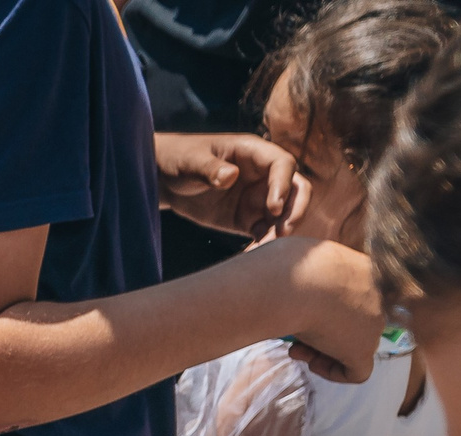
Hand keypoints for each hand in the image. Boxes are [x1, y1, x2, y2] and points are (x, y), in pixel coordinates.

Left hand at [157, 132, 309, 236]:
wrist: (164, 180)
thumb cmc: (179, 159)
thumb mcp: (190, 161)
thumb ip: (209, 168)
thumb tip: (230, 176)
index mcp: (253, 153)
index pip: (283, 164)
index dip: (284, 185)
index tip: (274, 207)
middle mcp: (263, 175)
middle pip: (296, 189)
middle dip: (296, 210)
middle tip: (284, 232)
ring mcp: (258, 198)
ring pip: (284, 215)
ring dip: (280, 233)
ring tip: (264, 250)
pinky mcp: (247, 220)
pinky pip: (264, 233)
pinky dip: (263, 245)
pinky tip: (252, 257)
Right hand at [262, 237, 383, 384]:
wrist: (293, 283)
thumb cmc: (289, 270)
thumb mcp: (302, 265)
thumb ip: (310, 280)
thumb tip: (295, 288)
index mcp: (367, 270)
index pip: (354, 298)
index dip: (327, 310)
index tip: (304, 312)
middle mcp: (378, 295)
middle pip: (353, 322)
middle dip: (323, 333)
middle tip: (296, 337)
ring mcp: (375, 322)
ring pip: (352, 345)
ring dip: (322, 350)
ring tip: (296, 349)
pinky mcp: (365, 349)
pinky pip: (358, 371)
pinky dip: (334, 372)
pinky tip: (312, 363)